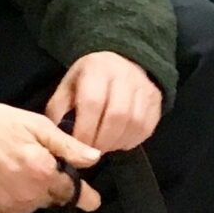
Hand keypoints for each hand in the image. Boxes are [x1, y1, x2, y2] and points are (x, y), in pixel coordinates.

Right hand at [0, 102, 103, 212]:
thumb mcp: (33, 125)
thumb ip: (66, 145)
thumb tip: (94, 159)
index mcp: (43, 174)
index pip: (74, 192)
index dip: (84, 193)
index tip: (93, 200)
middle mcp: (29, 197)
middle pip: (53, 198)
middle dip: (50, 184)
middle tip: (31, 162)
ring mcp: (9, 210)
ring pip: (33, 205)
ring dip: (31, 192)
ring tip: (12, 168)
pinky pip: (12, 212)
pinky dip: (11, 200)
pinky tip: (0, 181)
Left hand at [46, 51, 164, 152]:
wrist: (121, 61)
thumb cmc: (89, 79)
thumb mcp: (68, 86)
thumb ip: (59, 110)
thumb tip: (58, 137)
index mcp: (97, 69)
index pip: (93, 103)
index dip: (85, 129)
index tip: (78, 146)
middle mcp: (124, 75)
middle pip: (117, 115)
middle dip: (102, 140)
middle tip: (92, 151)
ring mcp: (144, 87)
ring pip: (134, 123)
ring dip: (117, 142)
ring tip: (105, 147)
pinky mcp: (156, 99)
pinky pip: (146, 127)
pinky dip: (132, 140)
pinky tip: (119, 141)